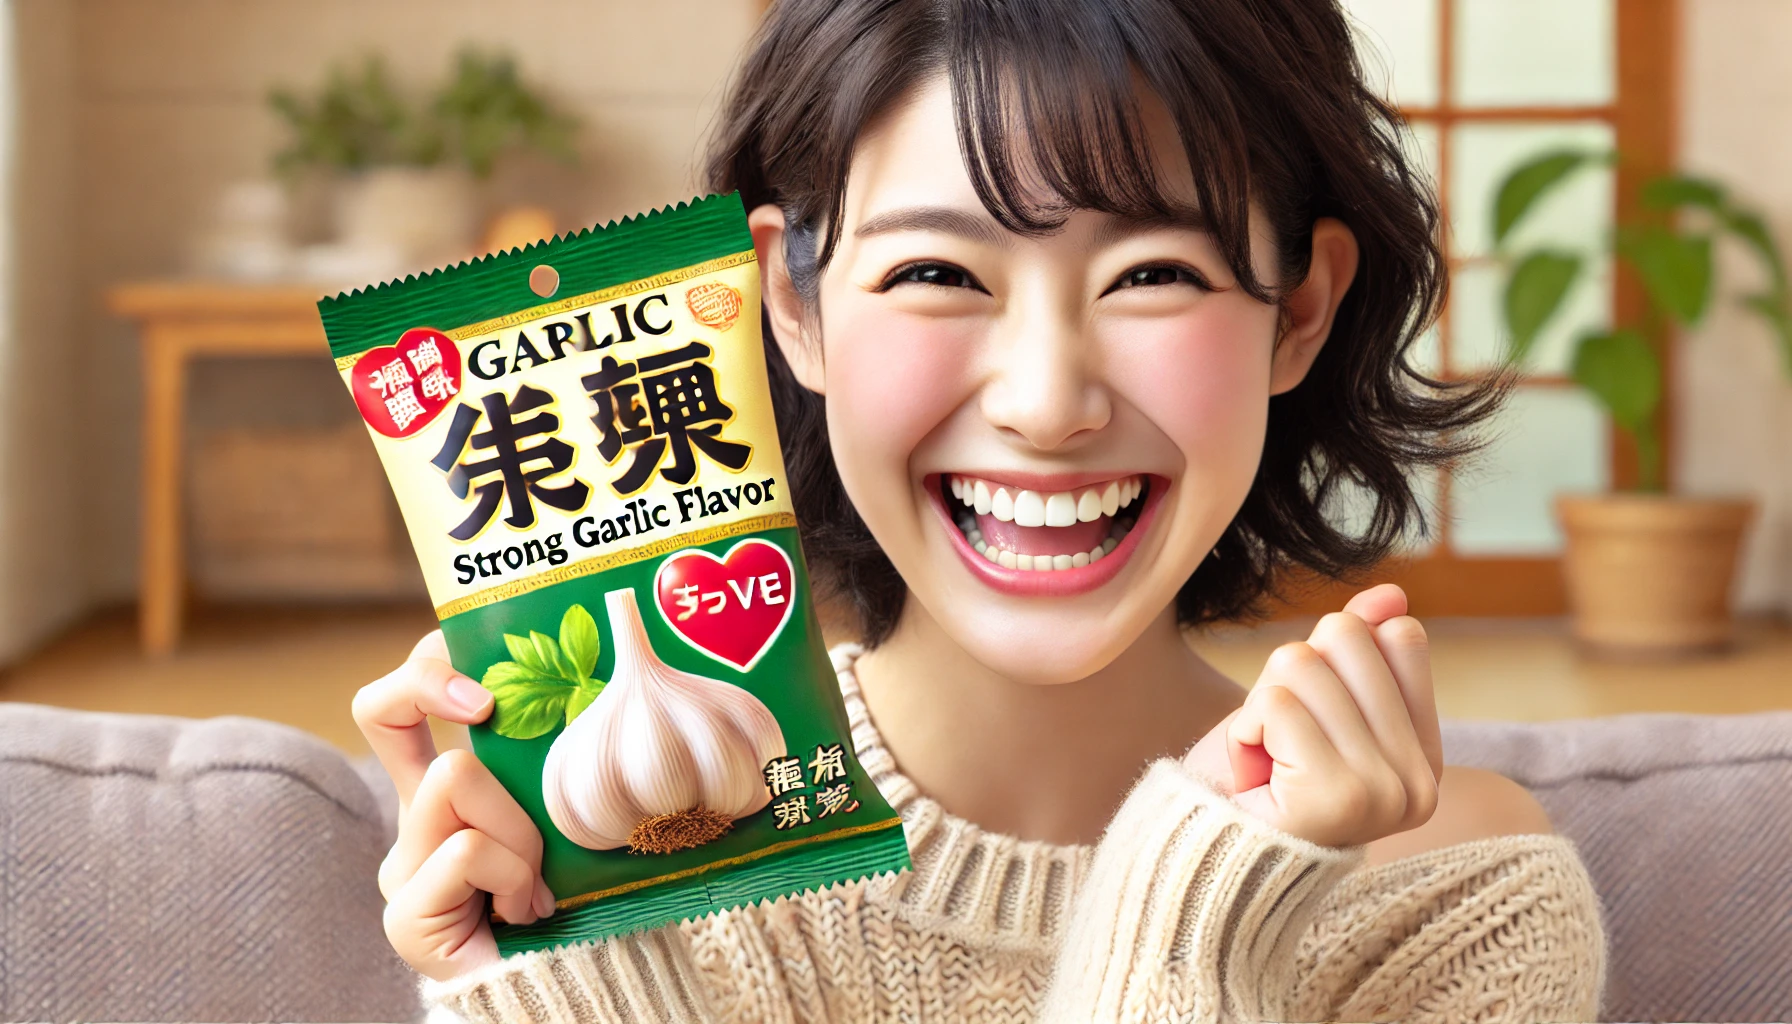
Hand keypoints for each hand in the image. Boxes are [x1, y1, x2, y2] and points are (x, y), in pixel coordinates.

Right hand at [353, 631, 554, 980]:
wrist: (573, 991)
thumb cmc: (587, 900)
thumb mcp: (571, 811)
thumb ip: (556, 764)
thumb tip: (603, 679)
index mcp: (443, 796)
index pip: (393, 705)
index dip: (421, 668)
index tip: (483, 685)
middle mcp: (410, 825)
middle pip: (397, 719)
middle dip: (473, 734)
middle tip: (497, 738)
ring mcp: (400, 870)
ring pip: (453, 780)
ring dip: (517, 828)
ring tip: (537, 887)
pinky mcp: (404, 914)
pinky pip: (467, 849)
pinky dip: (513, 876)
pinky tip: (525, 914)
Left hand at [1183, 584, 1441, 847]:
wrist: (1205, 857)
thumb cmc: (1258, 781)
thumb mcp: (1309, 704)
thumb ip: (1354, 650)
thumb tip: (1392, 595)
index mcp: (1424, 757)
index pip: (1400, 638)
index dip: (1332, 661)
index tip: (1315, 725)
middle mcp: (1417, 780)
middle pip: (1345, 637)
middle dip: (1291, 678)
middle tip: (1282, 743)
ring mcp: (1383, 790)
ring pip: (1301, 662)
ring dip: (1261, 707)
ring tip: (1266, 762)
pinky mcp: (1336, 797)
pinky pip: (1275, 703)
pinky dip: (1245, 729)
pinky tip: (1253, 776)